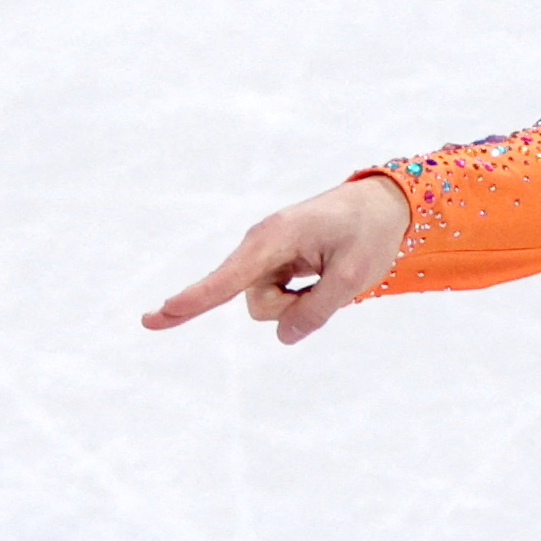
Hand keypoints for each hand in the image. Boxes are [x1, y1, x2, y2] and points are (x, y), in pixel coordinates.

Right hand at [142, 175, 412, 343]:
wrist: (382, 203)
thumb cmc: (369, 232)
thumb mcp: (353, 275)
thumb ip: (317, 309)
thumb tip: (283, 337)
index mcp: (274, 240)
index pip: (228, 278)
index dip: (194, 300)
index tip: (158, 315)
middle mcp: (260, 246)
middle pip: (259, 304)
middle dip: (294, 309)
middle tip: (336, 281)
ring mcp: (264, 255)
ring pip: (267, 305)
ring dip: (300, 302)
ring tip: (332, 272)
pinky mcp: (273, 263)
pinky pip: (278, 296)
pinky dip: (302, 296)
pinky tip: (322, 274)